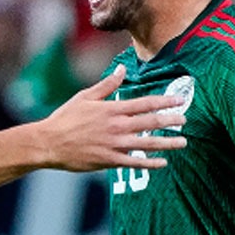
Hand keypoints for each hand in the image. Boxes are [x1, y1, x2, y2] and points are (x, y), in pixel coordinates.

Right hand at [41, 65, 187, 170]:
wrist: (49, 142)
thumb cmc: (65, 118)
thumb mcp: (85, 97)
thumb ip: (106, 85)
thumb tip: (122, 71)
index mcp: (112, 109)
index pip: (144, 103)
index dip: (164, 101)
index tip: (179, 100)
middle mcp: (116, 126)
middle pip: (150, 123)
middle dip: (170, 120)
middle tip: (185, 120)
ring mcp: (114, 144)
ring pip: (147, 143)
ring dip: (167, 143)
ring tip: (182, 142)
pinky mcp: (109, 160)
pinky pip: (134, 162)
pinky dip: (150, 163)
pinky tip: (163, 163)